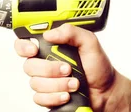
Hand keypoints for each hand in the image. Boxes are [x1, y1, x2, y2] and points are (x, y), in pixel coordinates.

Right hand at [14, 24, 130, 111]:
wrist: (106, 91)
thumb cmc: (98, 67)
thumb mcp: (89, 42)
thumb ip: (71, 32)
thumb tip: (50, 33)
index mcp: (52, 47)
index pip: (26, 43)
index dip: (24, 46)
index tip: (33, 50)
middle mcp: (46, 62)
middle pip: (29, 65)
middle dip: (49, 69)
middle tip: (68, 69)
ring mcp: (46, 80)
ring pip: (35, 83)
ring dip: (57, 84)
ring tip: (74, 83)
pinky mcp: (47, 96)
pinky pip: (39, 98)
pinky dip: (54, 97)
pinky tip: (66, 95)